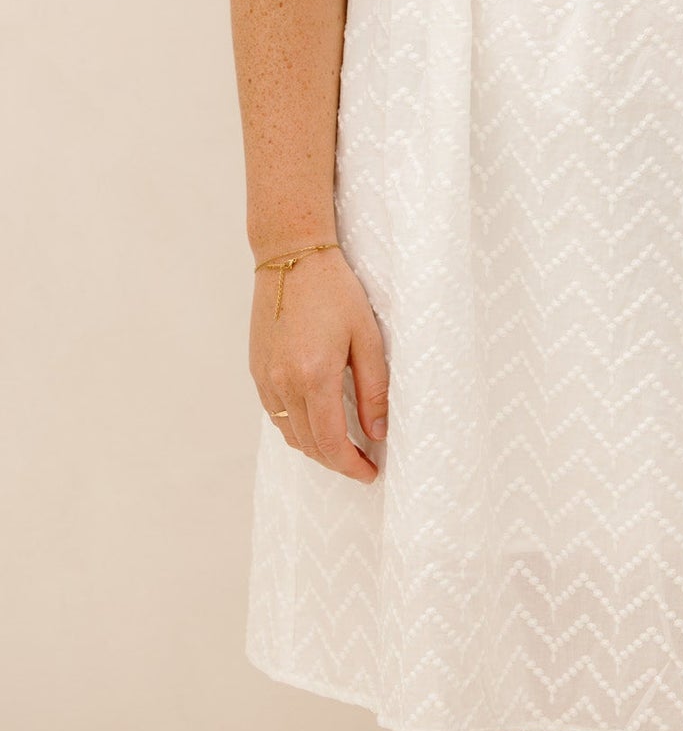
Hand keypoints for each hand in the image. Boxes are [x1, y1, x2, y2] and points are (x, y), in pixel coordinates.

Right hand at [249, 243, 389, 482]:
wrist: (291, 257)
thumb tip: (377, 432)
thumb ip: (374, 389)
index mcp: (314, 376)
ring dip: (316, 449)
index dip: (351, 466)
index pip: (331, 442)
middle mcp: (283, 383)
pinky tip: (317, 422)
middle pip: (309, 445)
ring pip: (289, 435)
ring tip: (344, 447)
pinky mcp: (256, 371)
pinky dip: (297, 429)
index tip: (370, 474)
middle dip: (337, 462)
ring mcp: (265, 379)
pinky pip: (276, 416)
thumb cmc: (335, 291)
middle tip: (362, 464)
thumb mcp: (367, 336)